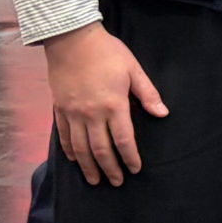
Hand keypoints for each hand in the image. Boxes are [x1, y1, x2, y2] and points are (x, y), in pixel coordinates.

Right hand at [42, 22, 168, 186]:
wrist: (72, 39)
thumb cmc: (107, 52)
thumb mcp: (134, 69)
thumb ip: (147, 93)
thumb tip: (162, 113)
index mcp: (114, 105)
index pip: (123, 139)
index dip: (130, 157)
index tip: (135, 169)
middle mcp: (91, 114)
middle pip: (100, 149)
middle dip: (110, 168)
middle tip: (117, 182)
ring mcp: (73, 113)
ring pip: (80, 147)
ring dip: (88, 166)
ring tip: (95, 180)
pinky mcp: (59, 109)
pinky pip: (63, 135)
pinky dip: (69, 150)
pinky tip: (75, 159)